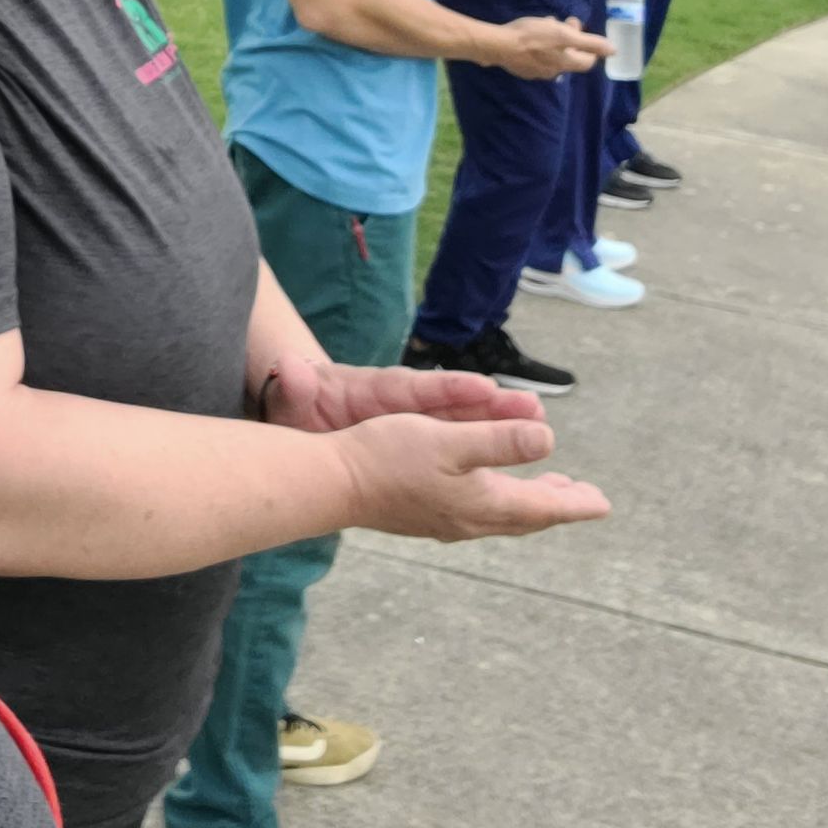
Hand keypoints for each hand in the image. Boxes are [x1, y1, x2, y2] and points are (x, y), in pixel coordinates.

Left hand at [260, 354, 543, 432]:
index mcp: (370, 389)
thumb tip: (288, 370)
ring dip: (497, 420)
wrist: (306, 403)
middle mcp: (399, 401)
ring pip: (460, 419)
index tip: (480, 387)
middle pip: (448, 402)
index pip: (409, 388)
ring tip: (539, 420)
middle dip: (488, 406)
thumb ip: (296, 384)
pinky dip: (485, 440)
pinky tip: (519, 457)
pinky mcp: (421, 435)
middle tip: (533, 406)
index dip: (443, 389)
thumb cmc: (302, 400)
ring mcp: (414, 418)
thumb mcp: (295, 395)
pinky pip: (457, 438)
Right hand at [336, 412, 610, 540]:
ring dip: (528, 502)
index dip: (574, 503)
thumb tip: (549, 442)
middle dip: (556, 503)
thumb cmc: (389, 456)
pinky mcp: (426, 515)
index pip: (542, 506)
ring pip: (501, 514)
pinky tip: (488, 493)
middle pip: (525, 515)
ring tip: (545, 492)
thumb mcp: (450, 441)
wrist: (334, 484)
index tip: (603, 504)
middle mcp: (469, 519)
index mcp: (482, 502)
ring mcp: (446, 521)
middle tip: (583, 498)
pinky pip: (479, 512)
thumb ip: (499, 442)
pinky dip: (500, 501)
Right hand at [488, 15, 612, 79]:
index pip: (588, 60)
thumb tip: (615, 51)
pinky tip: (529, 36)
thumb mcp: (564, 34)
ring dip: (554, 41)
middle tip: (563, 22)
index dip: (589, 46)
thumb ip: (590, 43)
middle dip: (570, 40)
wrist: (499, 45)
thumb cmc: (533, 37)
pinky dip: (539, 47)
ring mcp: (536, 72)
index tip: (579, 30)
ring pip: (553, 56)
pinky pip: (537, 57)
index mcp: (566, 64)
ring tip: (545, 24)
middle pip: (569, 57)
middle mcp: (554, 72)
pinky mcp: (522, 68)